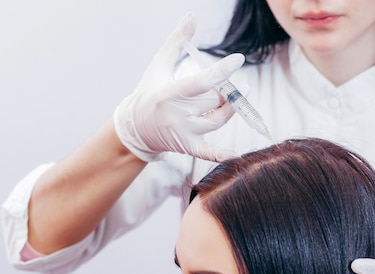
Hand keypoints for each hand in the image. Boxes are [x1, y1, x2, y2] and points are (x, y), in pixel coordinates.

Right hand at [114, 13, 244, 161]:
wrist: (135, 127)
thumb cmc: (149, 91)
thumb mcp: (159, 65)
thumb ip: (177, 40)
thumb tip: (192, 16)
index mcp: (167, 93)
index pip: (200, 82)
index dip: (221, 71)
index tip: (238, 60)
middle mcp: (175, 115)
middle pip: (212, 100)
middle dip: (225, 89)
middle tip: (230, 81)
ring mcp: (181, 132)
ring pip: (217, 120)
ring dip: (231, 107)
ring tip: (239, 94)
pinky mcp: (186, 146)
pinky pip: (207, 152)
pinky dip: (221, 154)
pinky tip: (236, 155)